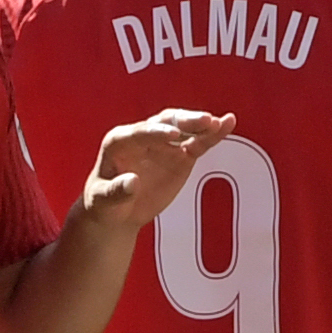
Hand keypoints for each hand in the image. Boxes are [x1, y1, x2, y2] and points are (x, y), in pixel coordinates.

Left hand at [74, 109, 237, 221]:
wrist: (118, 211)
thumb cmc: (104, 202)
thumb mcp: (103, 200)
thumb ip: (117, 191)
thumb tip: (133, 182)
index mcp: (119, 141)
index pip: (139, 132)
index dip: (156, 133)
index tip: (173, 136)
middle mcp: (143, 136)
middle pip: (165, 123)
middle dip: (184, 121)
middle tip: (204, 121)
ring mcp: (164, 144)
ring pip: (184, 128)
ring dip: (202, 124)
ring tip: (220, 123)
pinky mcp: (181, 155)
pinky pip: (198, 143)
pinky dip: (213, 135)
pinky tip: (228, 124)